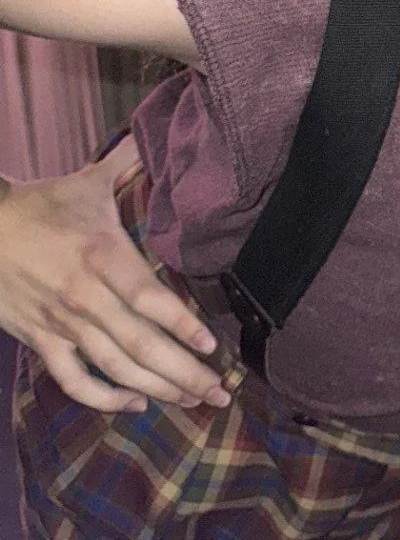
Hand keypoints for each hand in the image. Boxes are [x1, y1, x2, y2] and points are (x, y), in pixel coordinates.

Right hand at [0, 137, 229, 410]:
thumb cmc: (39, 204)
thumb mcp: (87, 181)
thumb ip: (130, 164)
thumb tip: (160, 136)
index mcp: (101, 255)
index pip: (148, 299)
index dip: (181, 326)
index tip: (212, 347)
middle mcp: (84, 295)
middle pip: (140, 344)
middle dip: (184, 373)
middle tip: (219, 394)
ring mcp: (61, 323)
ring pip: (114, 368)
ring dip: (156, 389)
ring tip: (192, 400)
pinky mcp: (39, 339)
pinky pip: (74, 380)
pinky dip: (104, 398)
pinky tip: (135, 403)